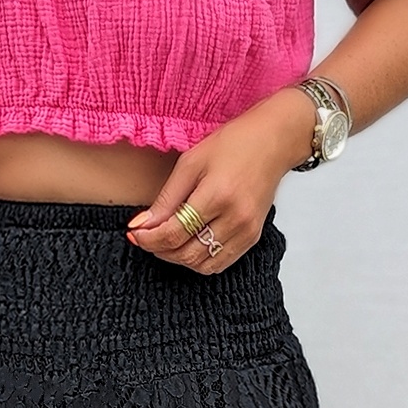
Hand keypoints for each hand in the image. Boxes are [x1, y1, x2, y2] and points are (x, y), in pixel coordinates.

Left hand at [126, 86, 315, 273]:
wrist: (273, 143)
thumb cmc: (233, 144)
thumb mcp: (191, 162)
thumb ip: (166, 198)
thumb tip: (141, 225)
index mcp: (217, 196)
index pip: (173, 233)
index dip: (148, 238)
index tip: (133, 233)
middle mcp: (235, 219)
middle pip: (186, 253)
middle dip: (158, 249)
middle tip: (145, 236)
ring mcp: (247, 231)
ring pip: (202, 264)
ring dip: (177, 257)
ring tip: (164, 240)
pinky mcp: (253, 237)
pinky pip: (220, 263)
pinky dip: (198, 260)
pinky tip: (187, 244)